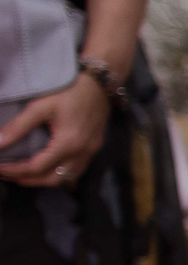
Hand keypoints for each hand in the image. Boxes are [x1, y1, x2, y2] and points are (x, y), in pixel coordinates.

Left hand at [0, 75, 110, 189]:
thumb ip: (18, 126)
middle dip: (28, 180)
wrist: (100, 84)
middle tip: (7, 174)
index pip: (36, 167)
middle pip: (52, 179)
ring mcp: (90, 152)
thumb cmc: (69, 91)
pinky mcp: (94, 148)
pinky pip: (75, 171)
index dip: (14, 170)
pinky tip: (46, 168)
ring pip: (66, 178)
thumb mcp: (41, 106)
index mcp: (68, 143)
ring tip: (24, 175)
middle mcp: (81, 153)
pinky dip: (58, 174)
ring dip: (43, 180)